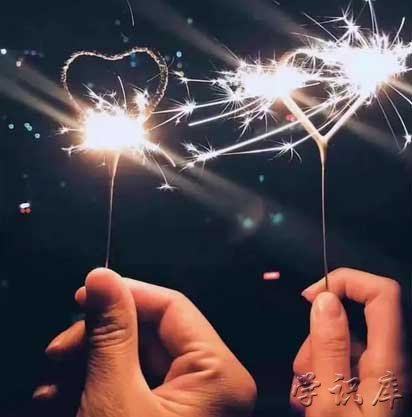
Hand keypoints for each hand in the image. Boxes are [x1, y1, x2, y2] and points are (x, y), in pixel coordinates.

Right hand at [34, 268, 255, 416]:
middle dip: (101, 337)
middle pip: (152, 334)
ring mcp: (191, 404)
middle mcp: (212, 384)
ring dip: (91, 364)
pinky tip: (61, 397)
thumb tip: (102, 277)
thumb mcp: (114, 399)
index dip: (128, 293)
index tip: (87, 289)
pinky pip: (134, 386)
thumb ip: (111, 332)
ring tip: (51, 381)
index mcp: (219, 374)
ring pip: (137, 360)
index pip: (174, 308)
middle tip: (59, 348)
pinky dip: (98, 386)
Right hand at [291, 268, 406, 416]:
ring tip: (308, 394)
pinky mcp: (367, 384)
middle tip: (305, 369)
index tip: (313, 296)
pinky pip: (341, 362)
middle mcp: (391, 362)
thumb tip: (326, 300)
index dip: (347, 281)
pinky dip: (320, 373)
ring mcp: (379, 374)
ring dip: (315, 358)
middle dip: (318, 333)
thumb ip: (330, 346)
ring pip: (342, 341)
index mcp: (390, 362)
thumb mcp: (332, 403)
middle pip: (354, 318)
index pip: (382, 292)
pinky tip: (314, 399)